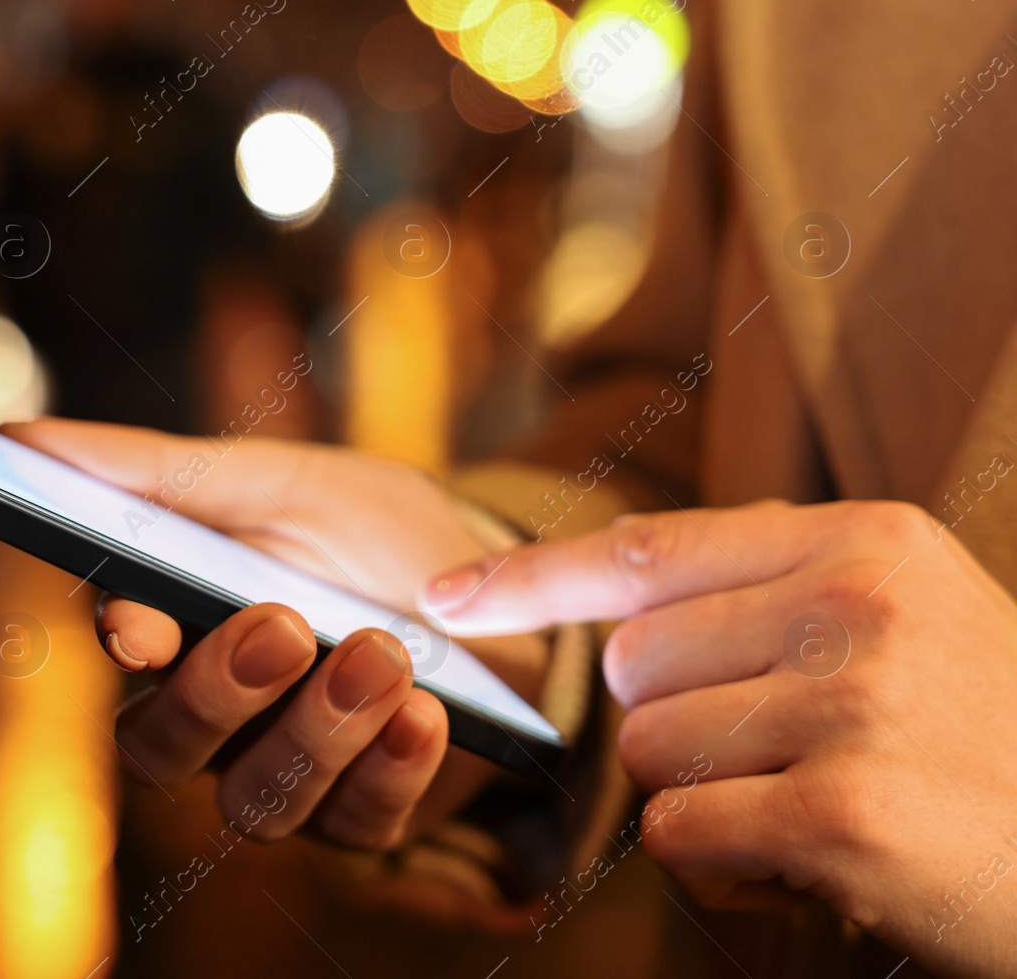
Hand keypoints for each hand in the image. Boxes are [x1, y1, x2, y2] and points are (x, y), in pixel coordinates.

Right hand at [2, 418, 549, 852]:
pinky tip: (427, 715)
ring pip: (258, 801)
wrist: (496, 588)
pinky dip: (393, 769)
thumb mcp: (273, 482)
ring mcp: (290, 774)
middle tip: (287, 625)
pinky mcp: (367, 813)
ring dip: (319, 728)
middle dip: (219, 693)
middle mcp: (218, 718)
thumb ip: (153, 472)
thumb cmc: (364, 531)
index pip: (123, 652)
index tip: (149, 620)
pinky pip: (361, 823)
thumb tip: (17, 437)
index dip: (128, 640)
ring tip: (384, 653)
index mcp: (181, 628)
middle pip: (164, 749)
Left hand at [421, 499, 1016, 976]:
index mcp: (860, 541)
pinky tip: (817, 859)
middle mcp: (853, 604)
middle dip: (676, 722)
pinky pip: (681, 833)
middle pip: (631, 666)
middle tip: (784, 752)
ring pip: (649, 753)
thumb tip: (609, 603)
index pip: (646, 551)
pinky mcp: (843, 810)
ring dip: (705, 797)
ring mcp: (850, 704)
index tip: (442, 599)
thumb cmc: (986, 736)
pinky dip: (723, 863)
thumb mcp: (903, 617)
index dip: (530, 579)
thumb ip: (768, 589)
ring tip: (814, 802)